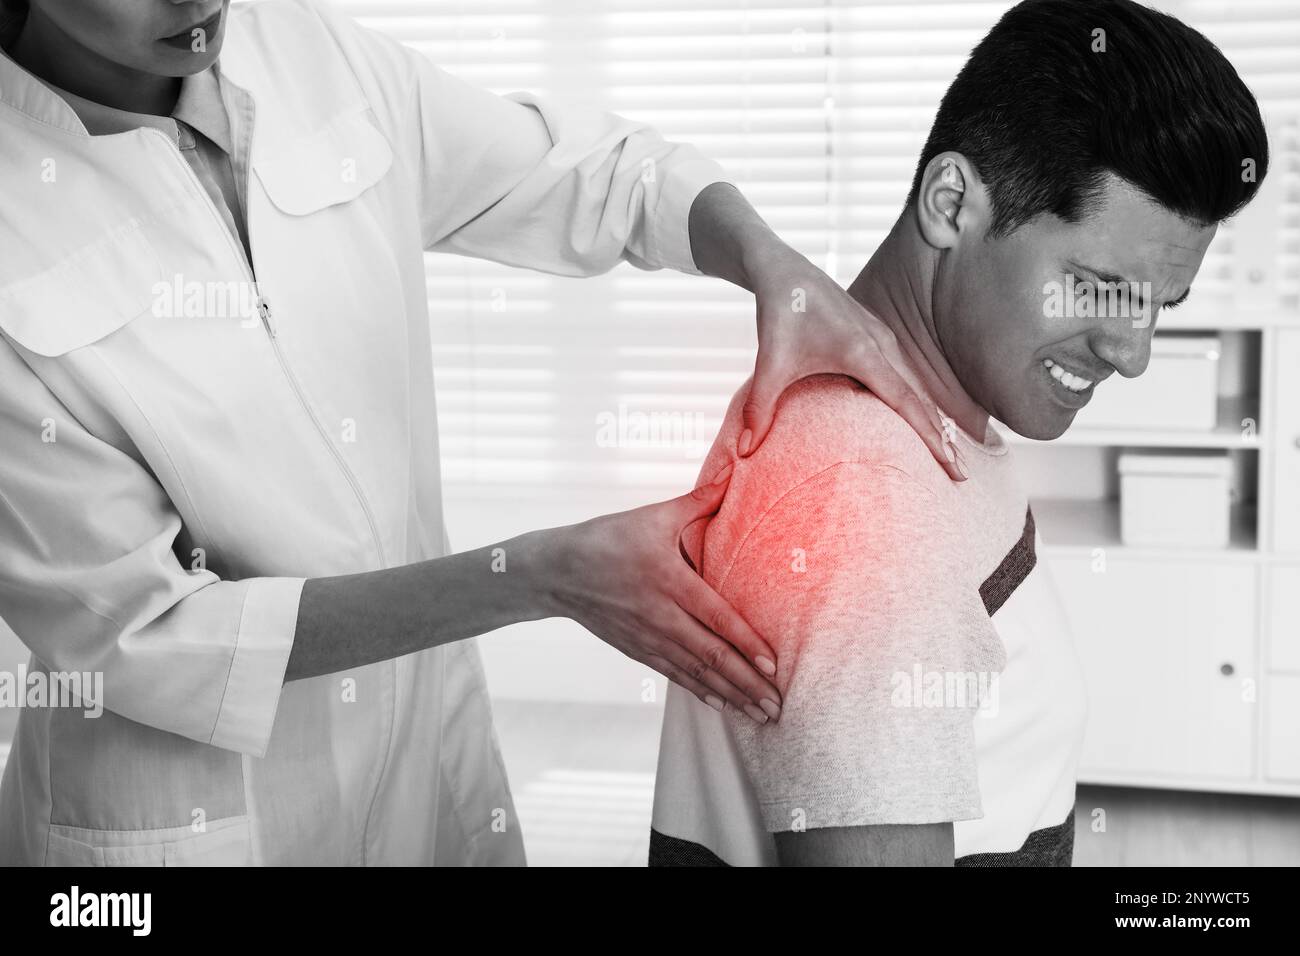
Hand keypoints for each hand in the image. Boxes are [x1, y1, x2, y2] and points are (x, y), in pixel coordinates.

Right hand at [538, 466, 781, 722]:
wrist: (554, 572)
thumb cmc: (606, 538)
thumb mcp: (652, 516)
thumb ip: (697, 501)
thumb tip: (732, 474)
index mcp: (669, 581)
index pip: (716, 618)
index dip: (746, 644)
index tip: (773, 666)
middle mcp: (660, 616)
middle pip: (711, 656)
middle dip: (748, 684)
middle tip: (778, 706)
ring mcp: (647, 638)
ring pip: (696, 673)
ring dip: (732, 696)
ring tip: (761, 715)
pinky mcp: (637, 650)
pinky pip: (676, 676)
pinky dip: (702, 693)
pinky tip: (724, 706)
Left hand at [686, 182, 964, 477]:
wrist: (783, 272)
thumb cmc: (780, 313)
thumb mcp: (769, 364)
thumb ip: (759, 409)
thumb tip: (743, 452)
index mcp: (865, 353)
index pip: (908, 405)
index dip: (932, 440)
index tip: (953, 468)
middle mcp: (882, 345)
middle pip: (921, 400)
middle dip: (942, 439)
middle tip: (960, 477)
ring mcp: (882, 339)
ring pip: (915, 386)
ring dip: (931, 419)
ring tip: (948, 455)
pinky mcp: (875, 337)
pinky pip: (903, 374)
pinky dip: (916, 400)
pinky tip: (919, 419)